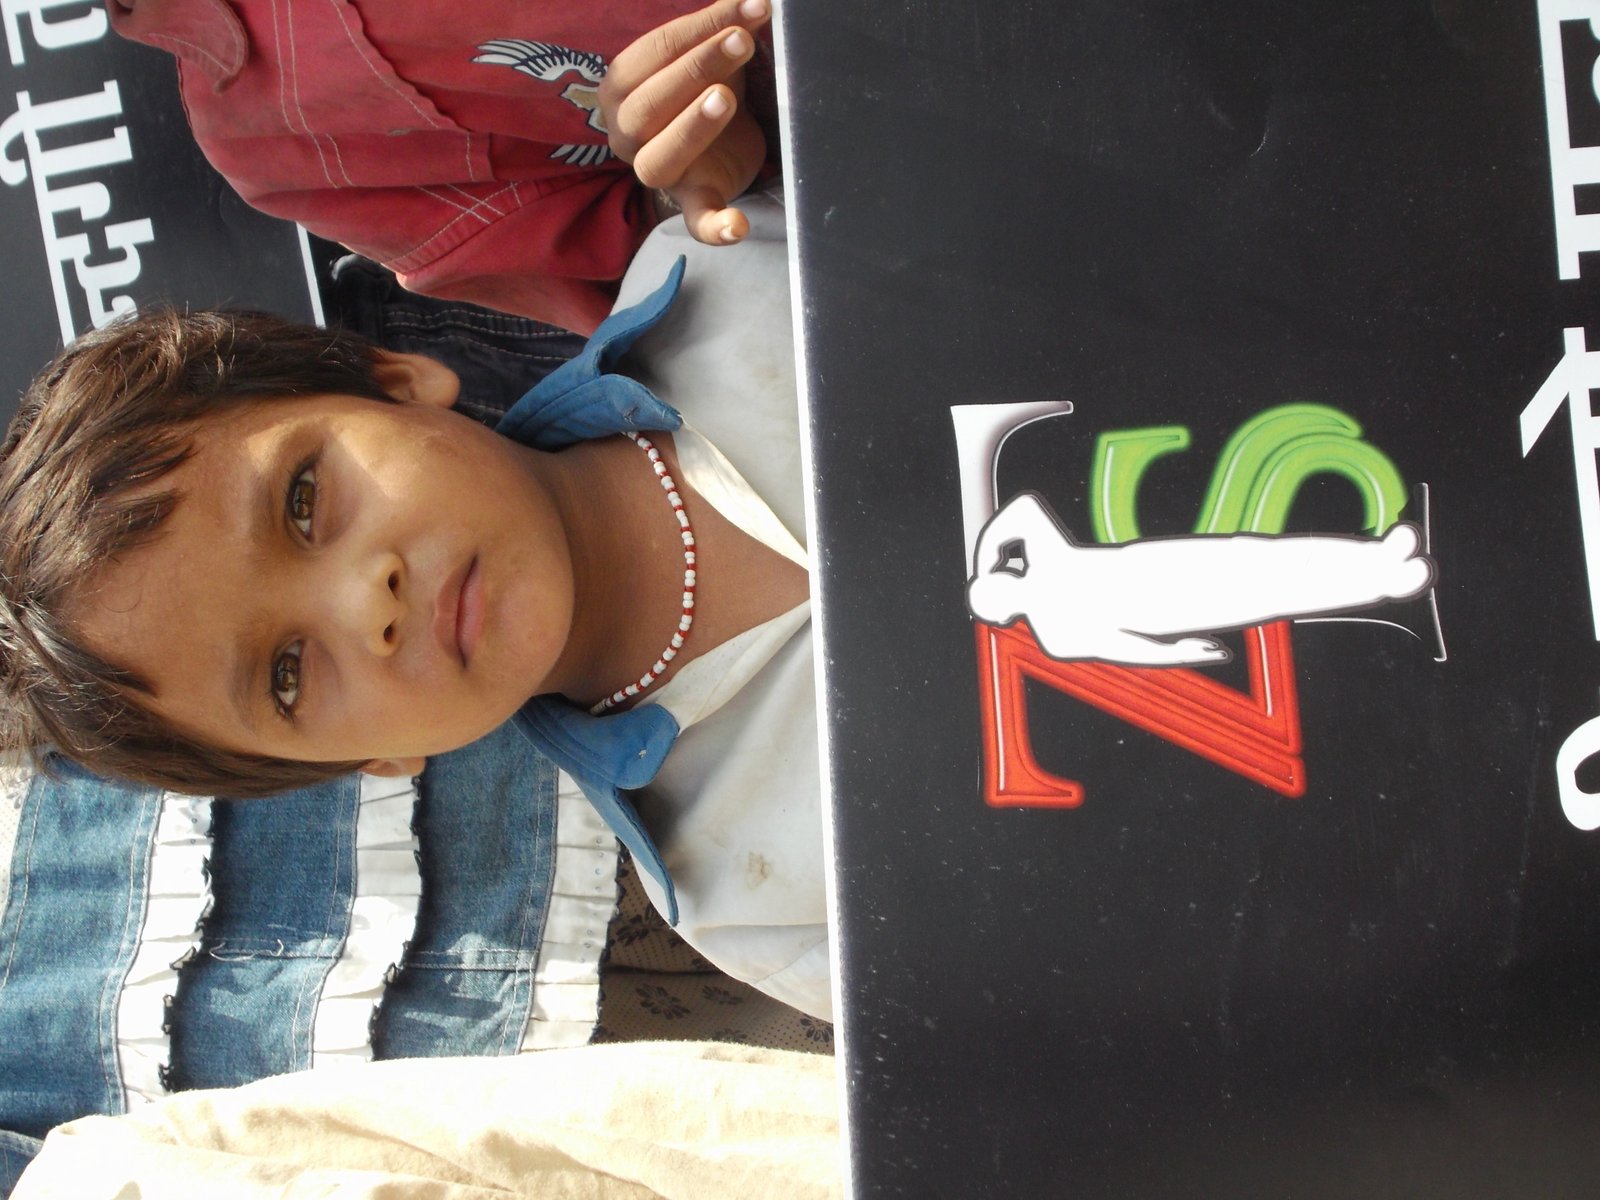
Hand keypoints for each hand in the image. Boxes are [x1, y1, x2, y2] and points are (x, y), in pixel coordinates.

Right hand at [599, 0, 770, 245]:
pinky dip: (716, 226)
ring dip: (693, 125)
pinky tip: (737, 226)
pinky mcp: (691, 200)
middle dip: (696, 68)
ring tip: (728, 97)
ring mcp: (656, 171)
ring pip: (660, 158)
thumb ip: (719, 28)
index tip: (744, 9)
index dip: (698, 28)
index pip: (652, 53)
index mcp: (622, 89)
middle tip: (740, 42)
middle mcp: (627, 133)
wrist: (714, 143)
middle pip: (649, 105)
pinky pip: (697, 221)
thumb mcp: (706, 55)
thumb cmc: (702, 89)